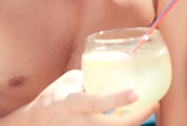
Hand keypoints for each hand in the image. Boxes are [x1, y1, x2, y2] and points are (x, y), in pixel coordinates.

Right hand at [0, 70, 156, 125]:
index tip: (137, 92)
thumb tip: (115, 67)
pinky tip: (129, 120)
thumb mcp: (69, 82)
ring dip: (132, 124)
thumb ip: (91, 77)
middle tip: (153, 105)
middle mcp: (78, 124)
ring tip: (146, 111)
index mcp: (72, 104)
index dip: (118, 100)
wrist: (33, 124)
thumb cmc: (52, 99)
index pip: (97, 103)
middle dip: (137, 118)